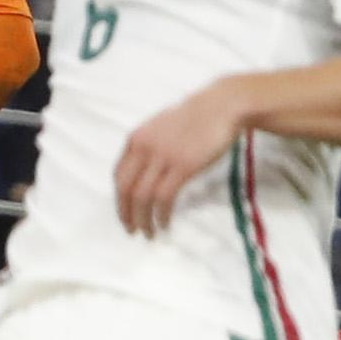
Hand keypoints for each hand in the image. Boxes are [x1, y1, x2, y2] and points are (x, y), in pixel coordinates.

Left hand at [115, 80, 247, 236]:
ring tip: (148, 233)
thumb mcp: (160, 130)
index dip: (119, 199)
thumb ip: (148, 149)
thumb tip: (142, 174)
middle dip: (125, 214)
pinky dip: (161, 214)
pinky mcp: (183, 166)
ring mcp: (163, 157)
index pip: (118, 176)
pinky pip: (164, 197)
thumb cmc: (195, 119)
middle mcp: (143, 149)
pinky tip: (164, 223)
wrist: (222, 106)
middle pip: (125, 189)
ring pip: (142, 196)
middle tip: (131, 231)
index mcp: (135, 140)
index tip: (125, 213)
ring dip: (143, 219)